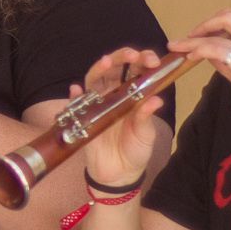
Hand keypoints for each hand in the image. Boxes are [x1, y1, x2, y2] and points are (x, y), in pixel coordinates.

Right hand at [74, 47, 166, 186]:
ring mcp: (97, 104)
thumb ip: (146, 116)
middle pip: (114, 68)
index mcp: (133, 95)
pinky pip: (75, 104)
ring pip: (94, 79)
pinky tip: (76, 90)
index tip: (152, 60)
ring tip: (106, 61)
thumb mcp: (146, 134)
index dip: (143, 60)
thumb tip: (156, 99)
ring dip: (99, 68)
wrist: (120, 174)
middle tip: (132, 55)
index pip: (136, 70)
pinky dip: (74, 95)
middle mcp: (114, 95)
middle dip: (122, 57)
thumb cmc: (136, 150)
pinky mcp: (84, 117)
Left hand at [168, 6, 230, 133]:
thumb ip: (227, 63)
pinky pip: (220, 49)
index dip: (216, 21)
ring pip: (224, 26)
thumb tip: (208, 53)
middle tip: (191, 35)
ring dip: (197, 35)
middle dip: (207, 22)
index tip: (200, 33)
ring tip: (181, 45)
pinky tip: (191, 57)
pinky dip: (201, 49)